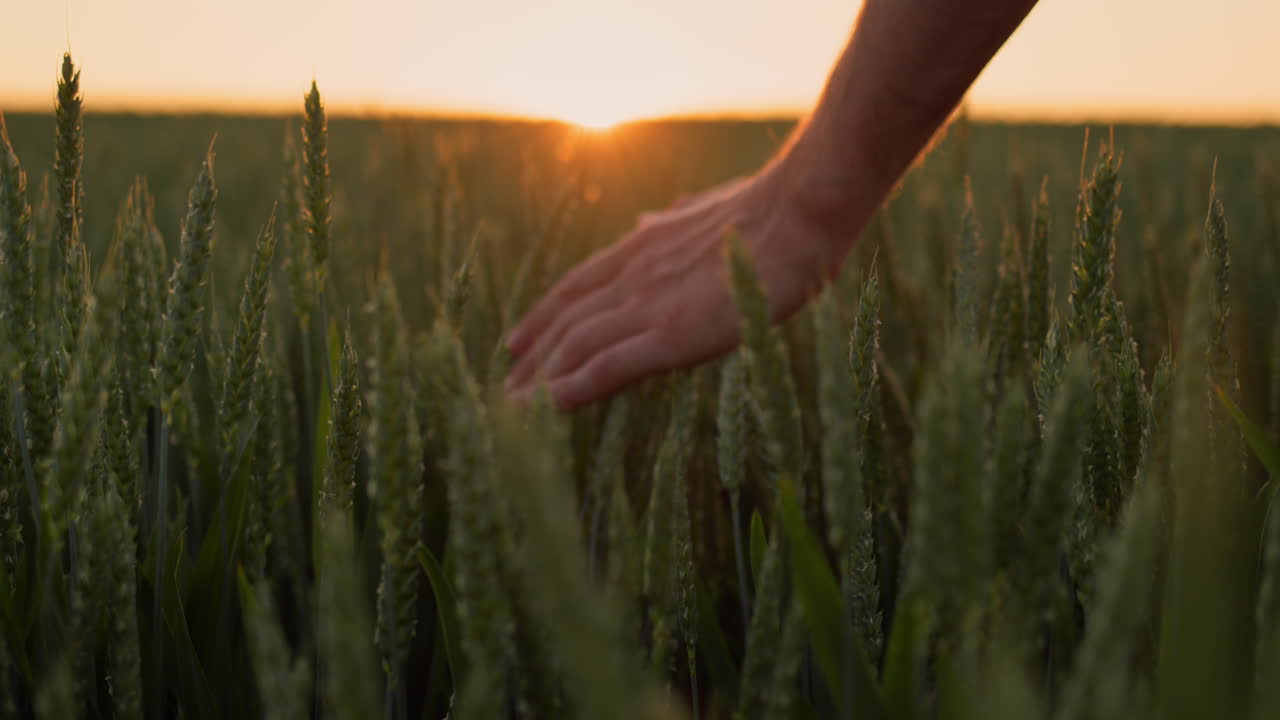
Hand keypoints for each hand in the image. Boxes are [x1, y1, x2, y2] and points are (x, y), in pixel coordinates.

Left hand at [504, 162, 864, 408]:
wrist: (796, 212)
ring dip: (540, 380)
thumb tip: (646, 219)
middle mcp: (632, 275)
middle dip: (532, 358)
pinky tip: (547, 408)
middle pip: (564, 322)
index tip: (516, 341)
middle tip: (504, 388)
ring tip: (513, 410)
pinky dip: (572, 388)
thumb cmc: (769, 211)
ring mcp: (648, 305)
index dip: (542, 316)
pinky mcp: (671, 335)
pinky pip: (607, 367)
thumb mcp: (704, 210)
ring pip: (575, 347)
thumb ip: (669, 222)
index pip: (576, 287)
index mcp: (642, 245)